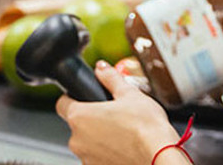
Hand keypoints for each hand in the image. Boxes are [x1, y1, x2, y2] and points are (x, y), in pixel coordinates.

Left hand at [56, 61, 182, 164]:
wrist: (160, 158)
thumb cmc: (146, 128)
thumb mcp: (129, 94)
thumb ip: (110, 78)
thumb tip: (102, 68)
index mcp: (79, 117)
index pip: (62, 103)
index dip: (73, 97)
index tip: (85, 98)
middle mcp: (77, 140)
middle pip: (77, 124)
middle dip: (92, 119)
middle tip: (113, 115)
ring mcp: (86, 159)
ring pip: (87, 143)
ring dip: (99, 138)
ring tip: (122, 133)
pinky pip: (97, 158)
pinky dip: (107, 153)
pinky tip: (124, 148)